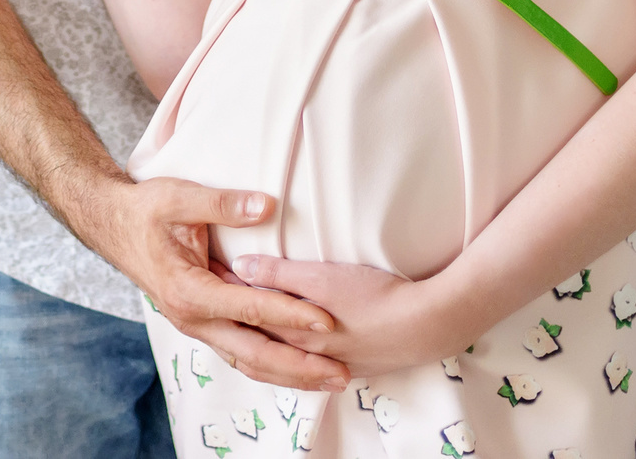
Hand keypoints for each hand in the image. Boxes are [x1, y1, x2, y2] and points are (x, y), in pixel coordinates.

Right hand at [72, 176, 350, 392]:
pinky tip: (298, 368)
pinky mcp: (202, 323)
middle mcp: (193, 318)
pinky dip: (272, 364)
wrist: (111, 226)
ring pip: (250, 361)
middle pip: (255, 353)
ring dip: (291, 374)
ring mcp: (197, 326)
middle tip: (341, 373)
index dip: (290, 314)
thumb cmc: (143, 210)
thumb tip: (267, 206)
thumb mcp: (177, 197)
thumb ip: (223, 203)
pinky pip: (241, 353)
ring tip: (331, 380)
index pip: (250, 308)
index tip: (326, 320)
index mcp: (189, 291)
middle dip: (301, 366)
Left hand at [228, 255, 472, 379]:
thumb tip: (239, 267)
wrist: (426, 326)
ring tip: (242, 333)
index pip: (247, 316)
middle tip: (215, 306)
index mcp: (294, 333)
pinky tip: (291, 354)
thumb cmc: (375, 296)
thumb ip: (281, 273)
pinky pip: (307, 368)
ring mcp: (330, 364)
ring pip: (282, 362)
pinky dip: (289, 362)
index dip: (225, 296)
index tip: (208, 278)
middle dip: (236, 325)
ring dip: (260, 348)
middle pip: (259, 344)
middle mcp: (307, 355)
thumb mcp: (323, 277)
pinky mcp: (352, 366)